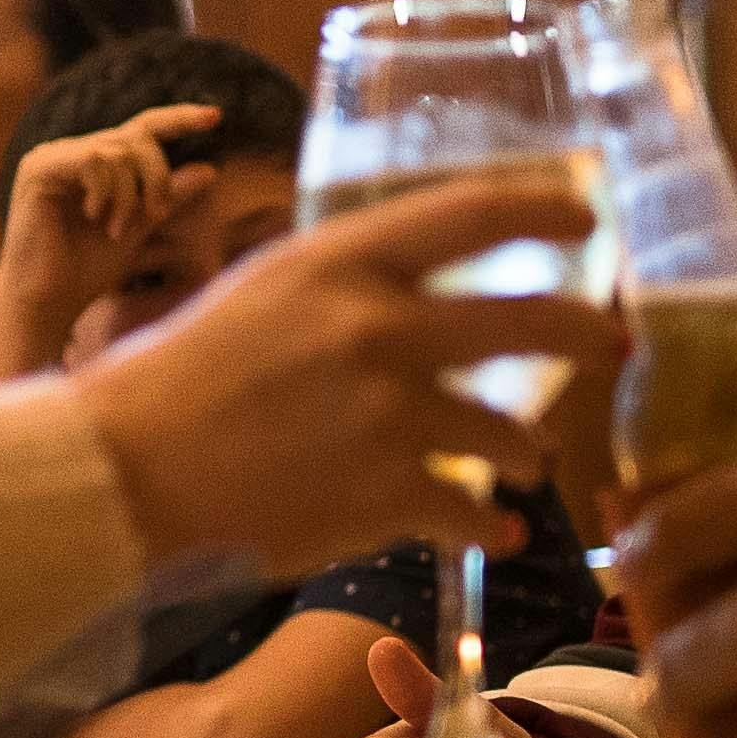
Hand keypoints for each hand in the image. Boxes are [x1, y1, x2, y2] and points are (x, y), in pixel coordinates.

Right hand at [0, 101, 220, 382]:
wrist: (49, 302)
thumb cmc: (87, 270)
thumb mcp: (140, 228)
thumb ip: (169, 197)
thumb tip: (209, 169)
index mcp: (94, 163)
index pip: (142, 129)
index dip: (178, 118)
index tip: (215, 116)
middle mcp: (72, 152)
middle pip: (136, 138)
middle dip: (156, 177)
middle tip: (156, 215)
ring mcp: (52, 157)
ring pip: (117, 150)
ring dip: (130, 195)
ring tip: (117, 230)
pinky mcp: (39, 169)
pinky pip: (92, 160)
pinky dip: (105, 191)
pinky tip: (95, 216)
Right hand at [71, 173, 616, 580]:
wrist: (125, 475)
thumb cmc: (170, 381)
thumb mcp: (256, 293)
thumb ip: (336, 286)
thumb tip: (401, 291)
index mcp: (339, 262)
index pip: (470, 212)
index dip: (543, 208)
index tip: (587, 215)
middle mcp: (379, 329)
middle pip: (527, 321)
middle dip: (586, 333)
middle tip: (611, 342)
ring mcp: (390, 416)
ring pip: (510, 434)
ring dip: (526, 452)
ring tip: (525, 463)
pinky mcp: (387, 496)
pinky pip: (472, 511)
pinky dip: (490, 523)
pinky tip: (499, 529)